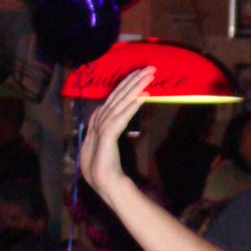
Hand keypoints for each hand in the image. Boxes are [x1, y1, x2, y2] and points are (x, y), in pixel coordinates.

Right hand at [80, 67, 153, 201]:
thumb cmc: (106, 166)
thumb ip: (110, 128)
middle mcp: (101, 120)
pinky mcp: (108, 135)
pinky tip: (143, 95)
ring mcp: (103, 127)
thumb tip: (116, 116)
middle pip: (118, 95)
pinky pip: (122, 117)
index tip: (141, 74)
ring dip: (135, 87)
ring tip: (149, 75)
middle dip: (134, 80)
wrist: (106, 183)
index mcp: (100, 120)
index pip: (115, 98)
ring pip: (121, 102)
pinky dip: (132, 105)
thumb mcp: (107, 142)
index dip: (127, 84)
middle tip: (150, 68)